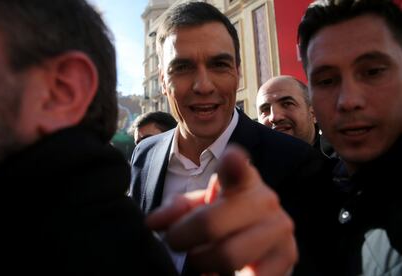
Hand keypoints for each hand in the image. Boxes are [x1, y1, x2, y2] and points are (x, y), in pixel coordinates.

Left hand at [147, 145, 296, 274]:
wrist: (259, 241)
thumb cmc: (224, 219)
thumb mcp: (199, 208)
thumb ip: (176, 210)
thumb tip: (152, 223)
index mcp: (243, 180)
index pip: (238, 168)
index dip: (234, 163)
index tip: (230, 158)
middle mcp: (265, 199)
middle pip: (210, 224)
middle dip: (182, 238)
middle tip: (175, 242)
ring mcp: (280, 228)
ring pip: (227, 257)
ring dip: (203, 263)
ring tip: (201, 259)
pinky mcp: (288, 256)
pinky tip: (222, 272)